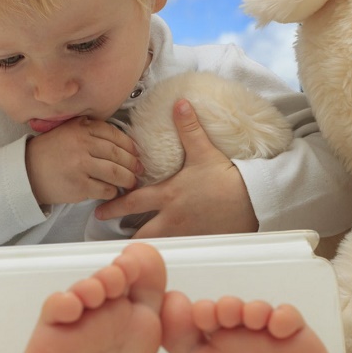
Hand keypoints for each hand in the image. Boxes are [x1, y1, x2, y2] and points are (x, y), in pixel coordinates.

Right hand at [26, 117, 141, 205]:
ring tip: (131, 183)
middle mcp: (82, 144)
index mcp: (81, 128)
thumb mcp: (68, 131)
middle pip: (118, 154)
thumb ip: (91, 130)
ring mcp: (81, 165)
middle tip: (139, 170)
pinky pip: (105, 189)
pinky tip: (113, 191)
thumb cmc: (50, 153)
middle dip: (133, 164)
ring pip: (115, 172)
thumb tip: (124, 144)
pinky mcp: (79, 185)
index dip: (130, 146)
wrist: (26, 173)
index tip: (136, 153)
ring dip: (127, 179)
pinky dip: (113, 191)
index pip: (114, 134)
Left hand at [95, 99, 258, 237]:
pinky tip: (166, 248)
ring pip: (157, 244)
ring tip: (135, 248)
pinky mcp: (199, 241)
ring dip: (146, 244)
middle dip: (124, 236)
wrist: (252, 200)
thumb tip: (179, 104)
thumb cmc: (227, 178)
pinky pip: (178, 248)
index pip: (132, 202)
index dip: (113, 207)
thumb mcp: (204, 151)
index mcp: (167, 195)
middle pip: (139, 233)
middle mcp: (172, 218)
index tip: (99, 211)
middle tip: (111, 238)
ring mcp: (185, 233)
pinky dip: (168, 248)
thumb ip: (188, 128)